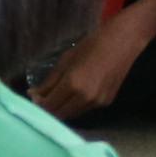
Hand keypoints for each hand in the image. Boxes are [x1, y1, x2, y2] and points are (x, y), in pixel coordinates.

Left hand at [34, 14, 150, 123]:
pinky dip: (74, 106)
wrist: (123, 42)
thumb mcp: (66, 59)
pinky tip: (73, 95)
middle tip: (41, 98)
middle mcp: (85, 98)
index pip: (49, 105)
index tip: (32, 95)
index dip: (38, 103)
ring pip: (72, 115)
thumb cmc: (92, 44)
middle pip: (59, 114)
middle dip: (48, 109)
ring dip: (61, 109)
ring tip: (55, 97)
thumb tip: (34, 94)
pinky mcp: (106, 103)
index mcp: (73, 84)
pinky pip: (84, 110)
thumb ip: (50, 81)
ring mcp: (97, 103)